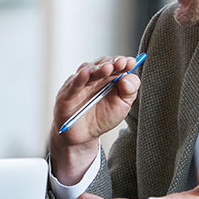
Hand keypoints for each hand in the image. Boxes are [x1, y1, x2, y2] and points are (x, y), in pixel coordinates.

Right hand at [48, 55, 140, 183]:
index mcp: (109, 78)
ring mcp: (81, 84)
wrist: (83, 136)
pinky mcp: (67, 94)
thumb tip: (127, 78)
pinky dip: (79, 78)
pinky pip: (74, 85)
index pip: (116, 65)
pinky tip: (86, 74)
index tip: (131, 63)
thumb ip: (129, 91)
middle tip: (121, 63)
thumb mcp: (122, 106)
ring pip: (88, 71)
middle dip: (112, 63)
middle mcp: (95, 78)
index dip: (123, 62)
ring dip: (98, 68)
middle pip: (102, 65)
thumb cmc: (102, 118)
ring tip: (107, 68)